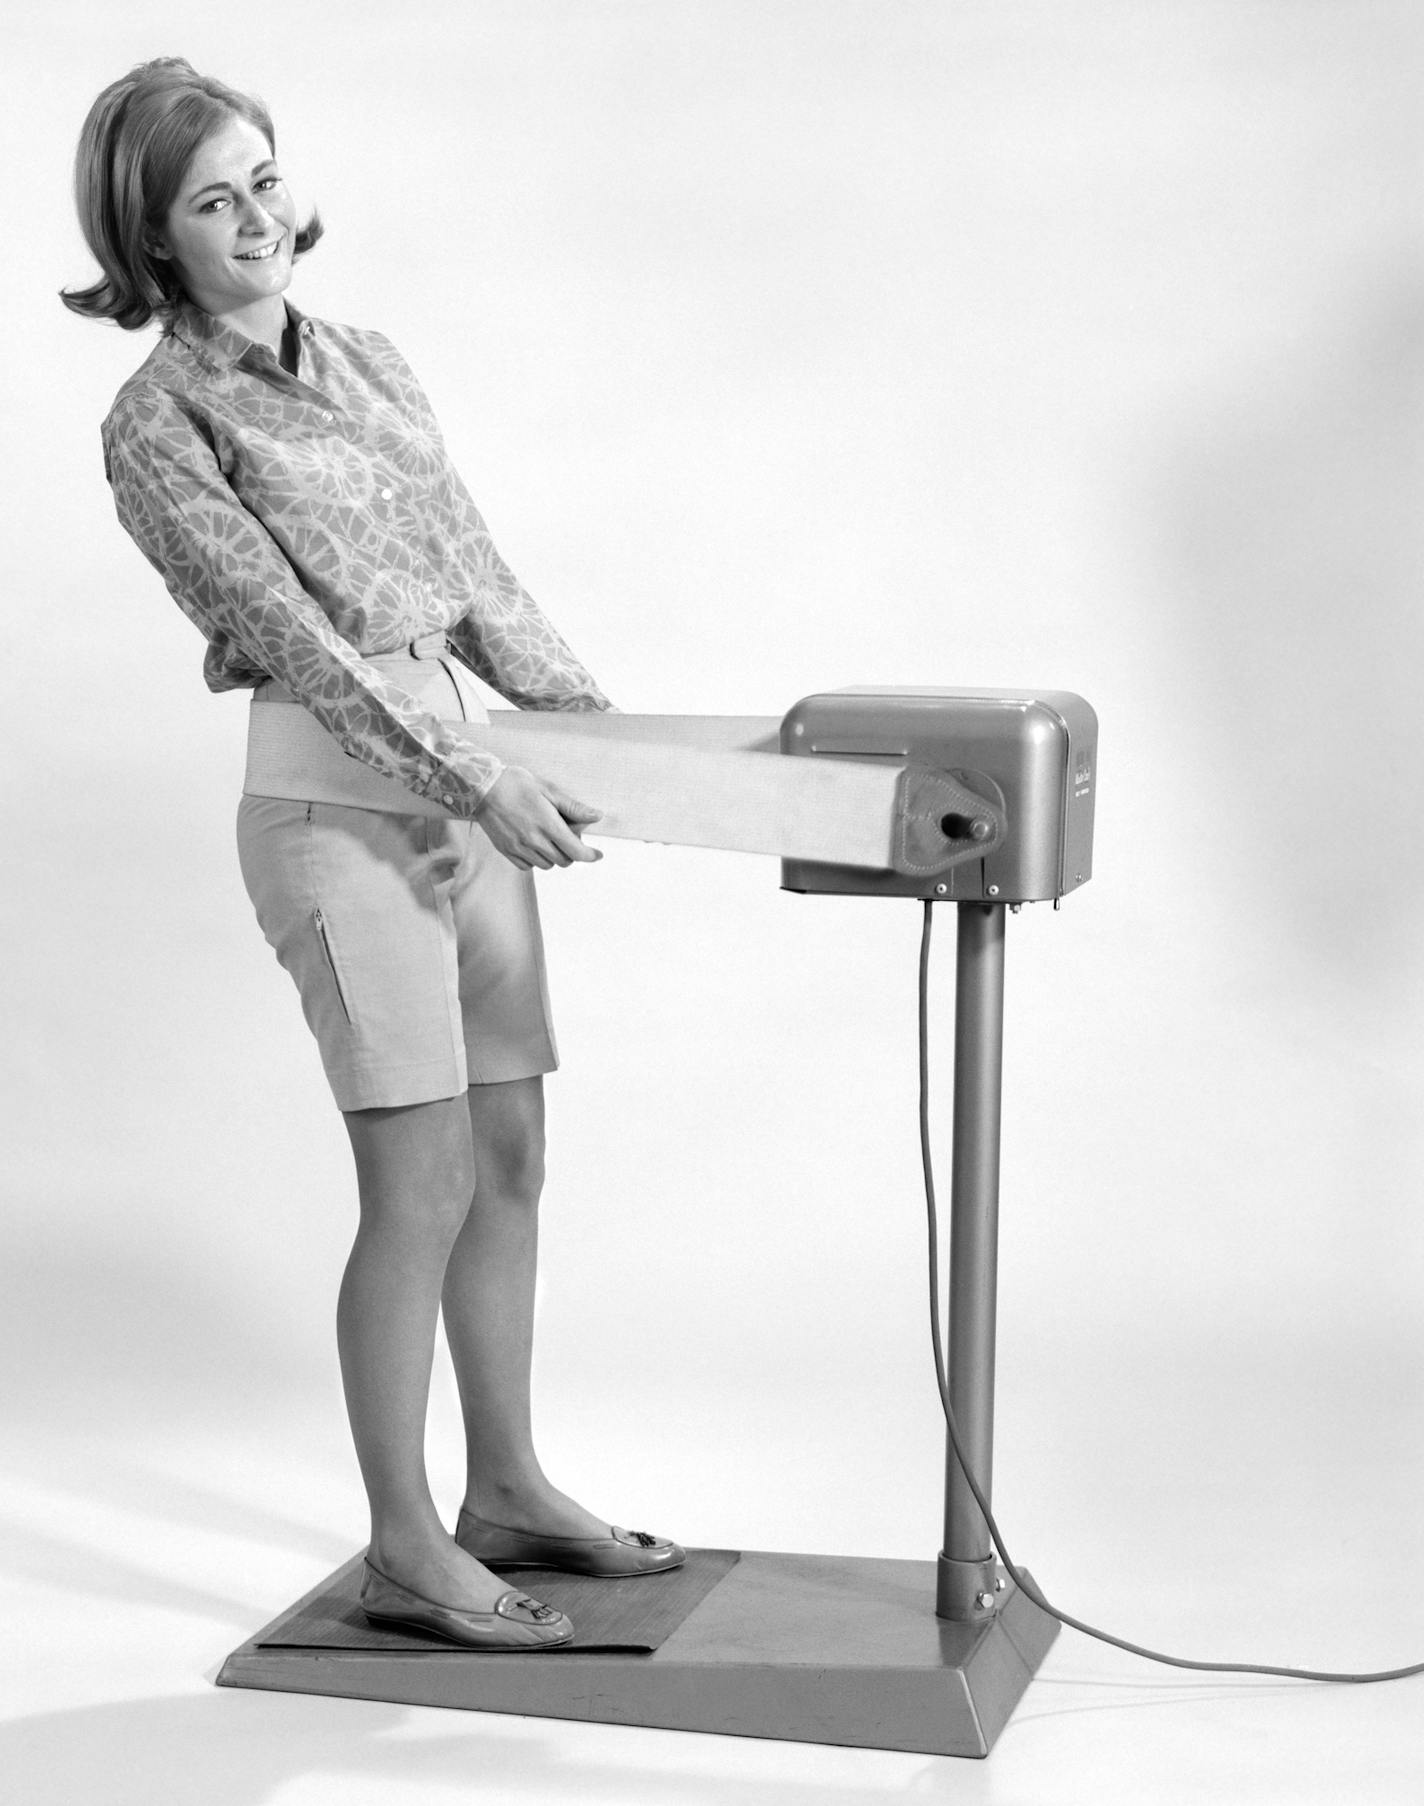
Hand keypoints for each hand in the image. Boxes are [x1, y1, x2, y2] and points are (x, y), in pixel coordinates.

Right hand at [474, 766, 602, 870]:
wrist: (482, 787)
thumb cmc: (517, 784)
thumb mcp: (549, 790)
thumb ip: (573, 807)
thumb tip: (597, 816)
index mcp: (548, 825)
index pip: (576, 851)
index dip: (590, 855)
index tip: (597, 854)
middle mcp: (534, 840)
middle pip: (563, 860)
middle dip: (571, 852)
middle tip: (567, 836)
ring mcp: (519, 848)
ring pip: (546, 865)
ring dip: (553, 856)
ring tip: (549, 838)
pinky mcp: (506, 851)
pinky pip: (527, 866)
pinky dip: (535, 859)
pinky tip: (534, 844)